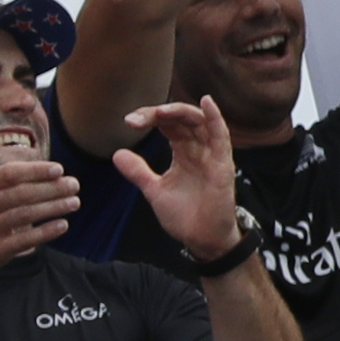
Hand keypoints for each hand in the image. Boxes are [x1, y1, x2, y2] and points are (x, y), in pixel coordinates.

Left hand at [108, 96, 244, 261]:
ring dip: (180, 112)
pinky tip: (207, 102)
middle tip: (135, 119)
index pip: (169, 125)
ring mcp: (212, 155)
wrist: (200, 238)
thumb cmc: (185, 215)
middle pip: (182, 119)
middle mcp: (199, 149)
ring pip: (200, 123)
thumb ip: (138, 171)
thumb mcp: (154, 189)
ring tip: (159, 111)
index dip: (150, 118)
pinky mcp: (222, 165)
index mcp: (184, 152)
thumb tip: (117, 154)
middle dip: (158, 114)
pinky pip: (221, 137)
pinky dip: (215, 118)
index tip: (128, 122)